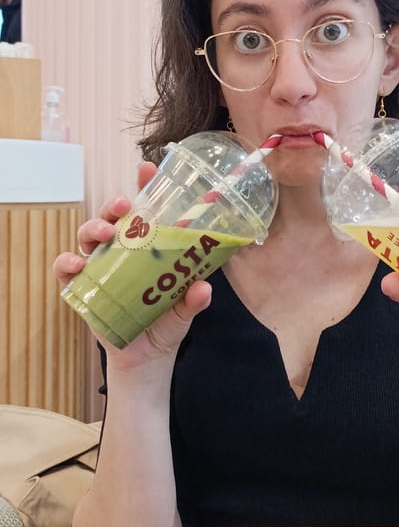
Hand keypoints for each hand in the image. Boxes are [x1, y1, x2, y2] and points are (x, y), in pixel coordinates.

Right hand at [53, 161, 211, 368]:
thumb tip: (203, 288)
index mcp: (149, 246)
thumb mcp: (185, 309)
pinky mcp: (83, 287)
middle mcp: (123, 250)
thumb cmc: (166, 322)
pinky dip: (68, 264)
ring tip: (105, 234)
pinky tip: (78, 265)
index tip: (146, 169)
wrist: (146, 357)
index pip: (146, 210)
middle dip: (115, 205)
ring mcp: (101, 266)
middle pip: (113, 217)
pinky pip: (67, 269)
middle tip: (124, 205)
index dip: (144, 187)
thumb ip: (194, 299)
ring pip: (89, 235)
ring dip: (94, 228)